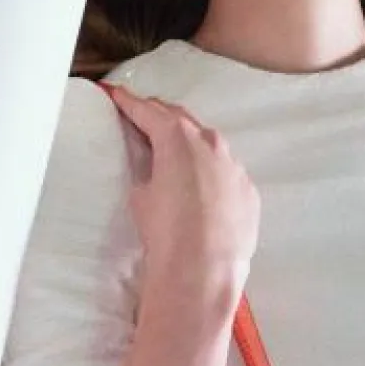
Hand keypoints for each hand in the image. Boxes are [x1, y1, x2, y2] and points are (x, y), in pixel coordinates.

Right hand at [103, 83, 260, 294]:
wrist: (203, 269)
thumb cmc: (165, 230)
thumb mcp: (141, 194)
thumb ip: (145, 167)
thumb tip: (151, 162)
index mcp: (177, 137)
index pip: (148, 111)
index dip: (129, 103)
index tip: (116, 96)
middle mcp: (211, 143)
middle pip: (181, 119)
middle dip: (160, 115)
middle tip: (142, 116)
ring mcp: (234, 166)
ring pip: (209, 144)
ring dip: (189, 142)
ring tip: (173, 150)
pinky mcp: (248, 190)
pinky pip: (226, 172)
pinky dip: (210, 171)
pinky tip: (201, 187)